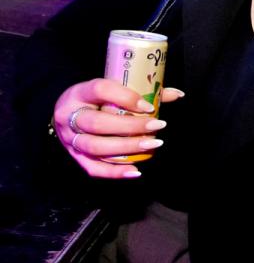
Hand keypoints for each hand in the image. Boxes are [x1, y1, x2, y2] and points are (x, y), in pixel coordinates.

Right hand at [52, 78, 183, 177]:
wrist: (67, 113)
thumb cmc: (96, 100)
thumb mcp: (112, 90)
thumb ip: (144, 90)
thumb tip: (177, 94)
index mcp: (79, 93)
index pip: (100, 90)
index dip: (126, 98)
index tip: (149, 107)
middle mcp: (68, 116)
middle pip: (97, 123)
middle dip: (130, 126)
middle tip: (157, 126)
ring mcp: (69, 139)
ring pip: (95, 146)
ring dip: (126, 148)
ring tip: (152, 144)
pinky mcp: (74, 157)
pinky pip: (93, 168)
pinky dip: (115, 172)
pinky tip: (136, 171)